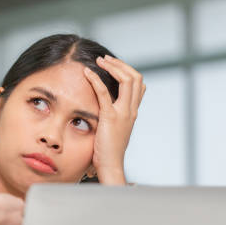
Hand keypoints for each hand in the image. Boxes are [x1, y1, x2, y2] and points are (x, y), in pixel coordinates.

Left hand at [83, 55, 145, 184]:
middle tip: (105, 59)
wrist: (110, 166)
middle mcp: (131, 110)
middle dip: (120, 64)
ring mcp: (123, 113)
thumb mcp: (113, 131)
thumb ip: (112, 118)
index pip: (139, 84)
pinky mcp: (111, 117)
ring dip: (112, 66)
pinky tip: (87, 72)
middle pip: (136, 77)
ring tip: (99, 61)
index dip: (127, 71)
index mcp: (132, 112)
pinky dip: (96, 79)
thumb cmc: (107, 152)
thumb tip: (103, 110)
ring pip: (127, 80)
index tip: (112, 66)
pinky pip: (105, 93)